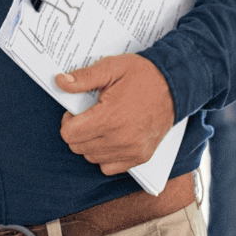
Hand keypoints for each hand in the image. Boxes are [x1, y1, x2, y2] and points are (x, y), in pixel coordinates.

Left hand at [56, 53, 174, 174]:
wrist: (175, 85)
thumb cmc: (142, 75)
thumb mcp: (111, 68)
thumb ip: (83, 78)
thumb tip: (60, 82)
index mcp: (110, 117)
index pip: (69, 134)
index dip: (68, 121)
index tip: (77, 111)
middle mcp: (121, 139)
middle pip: (78, 147)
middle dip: (77, 131)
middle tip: (89, 115)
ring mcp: (133, 150)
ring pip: (91, 158)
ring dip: (90, 143)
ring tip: (101, 124)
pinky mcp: (141, 157)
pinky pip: (109, 167)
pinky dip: (105, 155)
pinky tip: (110, 137)